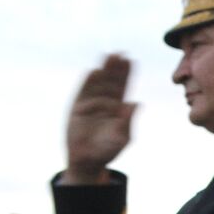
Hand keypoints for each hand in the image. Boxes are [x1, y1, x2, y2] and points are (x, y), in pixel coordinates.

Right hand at [64, 54, 135, 182]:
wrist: (87, 160)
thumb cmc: (108, 150)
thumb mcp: (122, 137)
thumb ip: (128, 120)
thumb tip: (136, 103)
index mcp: (119, 109)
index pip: (123, 87)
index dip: (126, 74)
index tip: (130, 60)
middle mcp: (105, 103)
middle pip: (111, 81)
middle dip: (115, 68)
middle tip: (120, 54)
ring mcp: (90, 103)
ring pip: (98, 84)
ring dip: (104, 71)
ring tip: (109, 57)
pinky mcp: (77, 108)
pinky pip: (83, 93)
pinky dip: (88, 83)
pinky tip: (94, 72)